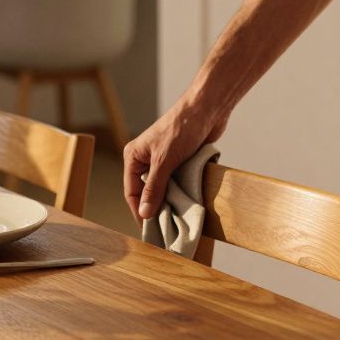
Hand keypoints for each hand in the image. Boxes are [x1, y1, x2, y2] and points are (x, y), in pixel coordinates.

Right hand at [124, 99, 228, 219]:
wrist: (207, 109)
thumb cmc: (182, 128)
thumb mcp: (164, 161)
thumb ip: (154, 188)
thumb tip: (145, 213)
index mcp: (134, 157)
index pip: (131, 192)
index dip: (140, 211)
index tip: (151, 230)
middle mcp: (145, 159)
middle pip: (146, 191)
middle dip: (155, 208)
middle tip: (166, 228)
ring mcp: (162, 160)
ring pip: (162, 188)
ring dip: (170, 201)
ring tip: (177, 219)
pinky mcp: (179, 160)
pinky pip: (176, 182)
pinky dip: (180, 192)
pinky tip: (186, 203)